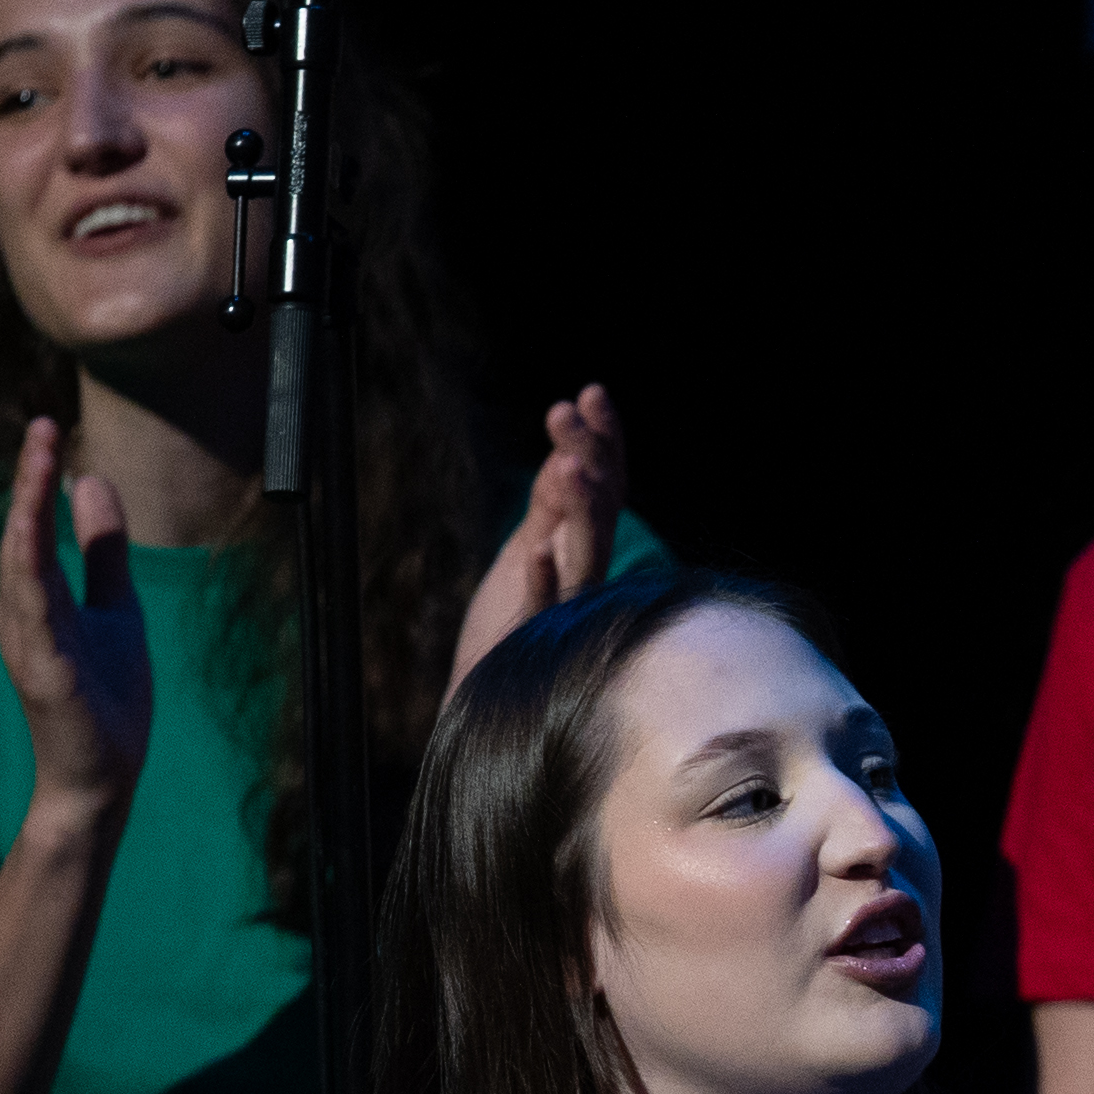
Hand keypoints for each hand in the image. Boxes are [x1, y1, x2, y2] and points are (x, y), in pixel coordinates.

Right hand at [0, 419, 155, 820]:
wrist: (103, 777)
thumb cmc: (105, 696)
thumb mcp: (115, 608)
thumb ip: (103, 550)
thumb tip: (92, 481)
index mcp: (39, 597)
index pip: (33, 525)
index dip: (37, 477)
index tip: (50, 427)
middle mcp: (23, 614)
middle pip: (21, 535)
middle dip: (29, 482)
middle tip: (42, 427)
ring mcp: (31, 644)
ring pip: (21, 569)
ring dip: (26, 516)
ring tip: (38, 466)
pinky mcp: (47, 676)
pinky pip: (36, 619)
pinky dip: (33, 580)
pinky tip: (34, 543)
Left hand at [448, 383, 627, 694]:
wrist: (487, 700)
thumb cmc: (509, 629)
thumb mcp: (528, 553)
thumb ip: (551, 511)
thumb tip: (569, 454)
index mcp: (581, 547)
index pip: (606, 484)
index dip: (604, 440)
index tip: (591, 393)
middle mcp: (583, 574)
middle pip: (600, 509)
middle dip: (587, 457)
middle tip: (564, 411)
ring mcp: (564, 608)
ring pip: (583, 553)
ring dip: (577, 511)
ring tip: (566, 467)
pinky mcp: (536, 640)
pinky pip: (547, 610)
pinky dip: (544, 583)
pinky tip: (535, 554)